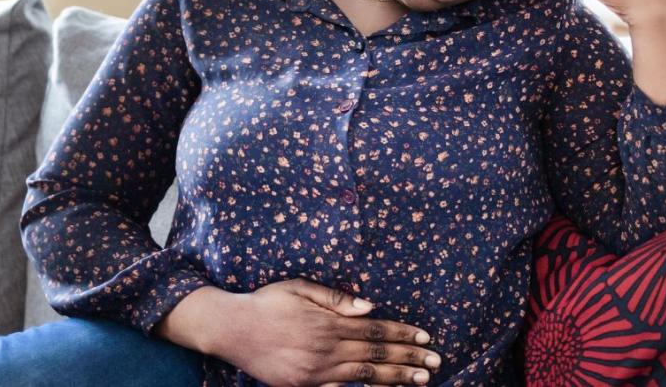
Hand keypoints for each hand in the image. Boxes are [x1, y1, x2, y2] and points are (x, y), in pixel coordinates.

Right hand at [211, 277, 440, 386]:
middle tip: (435, 363)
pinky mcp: (303, 386)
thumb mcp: (300, 288)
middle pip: (376, 355)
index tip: (426, 339)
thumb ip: (337, 299)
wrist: (230, 328)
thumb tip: (371, 307)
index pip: (376, 330)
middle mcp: (326, 349)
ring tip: (420, 381)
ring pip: (364, 377)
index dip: (403, 335)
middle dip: (409, 359)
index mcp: (328, 323)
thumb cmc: (266, 302)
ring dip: (395, 379)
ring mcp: (315, 372)